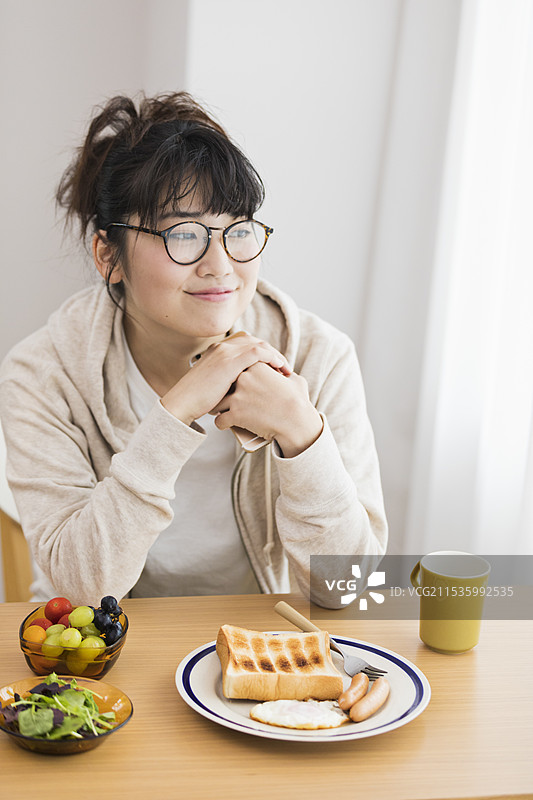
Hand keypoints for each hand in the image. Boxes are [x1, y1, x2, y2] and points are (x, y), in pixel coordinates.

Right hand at [160, 332, 290, 424]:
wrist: (182, 403)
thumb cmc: (198, 400)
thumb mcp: (214, 384)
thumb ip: (228, 380)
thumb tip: (244, 388)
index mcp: (218, 350)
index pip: (248, 344)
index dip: (265, 353)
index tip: (275, 367)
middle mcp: (222, 347)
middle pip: (256, 342)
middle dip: (273, 353)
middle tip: (285, 367)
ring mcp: (226, 352)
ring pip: (260, 345)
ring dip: (276, 356)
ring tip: (286, 369)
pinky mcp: (230, 361)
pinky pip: (258, 352)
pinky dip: (272, 358)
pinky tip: (280, 367)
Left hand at [210, 362, 323, 456]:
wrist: (297, 421)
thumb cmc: (299, 402)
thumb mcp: (295, 381)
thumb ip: (288, 375)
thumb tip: (289, 375)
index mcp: (257, 366)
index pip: (238, 366)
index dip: (235, 374)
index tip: (234, 382)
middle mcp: (244, 378)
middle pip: (226, 382)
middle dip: (223, 390)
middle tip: (224, 396)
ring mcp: (238, 396)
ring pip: (219, 401)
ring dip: (218, 407)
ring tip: (220, 412)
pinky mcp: (235, 414)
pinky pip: (220, 420)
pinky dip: (221, 423)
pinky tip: (223, 424)